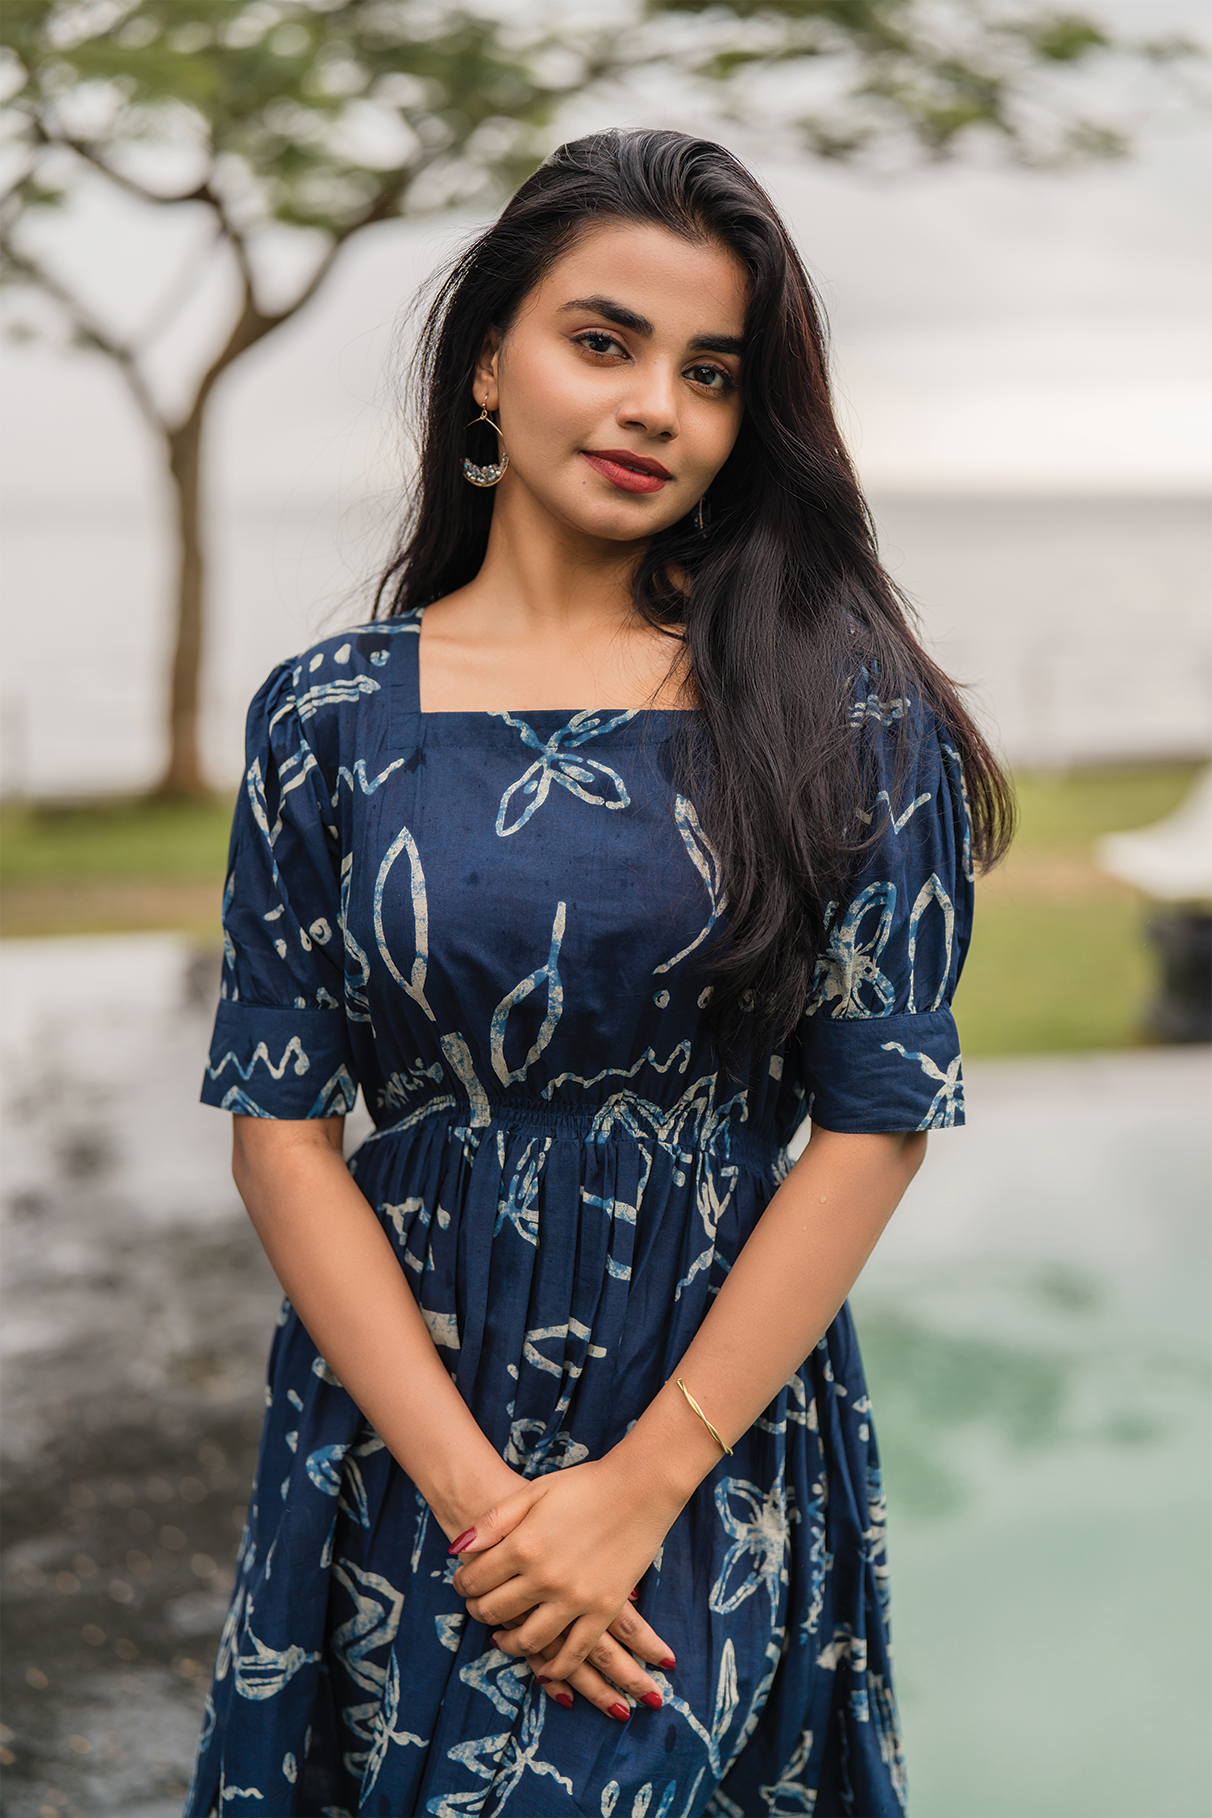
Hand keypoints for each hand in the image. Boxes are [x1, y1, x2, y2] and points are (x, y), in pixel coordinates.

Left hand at [450, 1455, 681, 1707]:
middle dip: (479, 1611)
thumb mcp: (534, 1492)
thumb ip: (494, 1521)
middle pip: (496, 1610)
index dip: (463, 1584)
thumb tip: (458, 1548)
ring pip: (529, 1640)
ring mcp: (575, 1598)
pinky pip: (574, 1652)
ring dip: (509, 1643)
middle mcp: (544, 1577)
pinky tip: (545, 1669)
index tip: (463, 1583)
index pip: (476, 1579)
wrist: (639, 1487)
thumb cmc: (583, 1485)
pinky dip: (556, 1667)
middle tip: (478, 1608)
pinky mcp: (603, 1610)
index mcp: (523, 1545)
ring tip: (502, 1638)